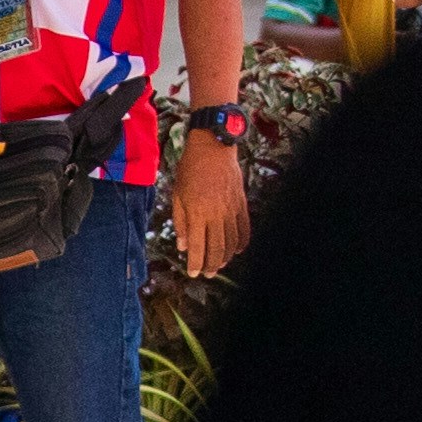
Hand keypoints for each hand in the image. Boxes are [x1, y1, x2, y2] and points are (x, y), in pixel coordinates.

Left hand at [166, 126, 252, 274]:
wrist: (213, 147)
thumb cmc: (190, 169)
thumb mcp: (177, 194)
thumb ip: (180, 222)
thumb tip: (182, 246)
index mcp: (196, 213)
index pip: (197, 246)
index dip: (195, 263)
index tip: (193, 273)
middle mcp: (215, 214)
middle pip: (216, 248)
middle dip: (211, 265)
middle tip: (207, 274)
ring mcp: (231, 210)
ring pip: (231, 242)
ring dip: (226, 257)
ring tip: (219, 265)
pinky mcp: (241, 204)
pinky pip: (244, 229)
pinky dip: (242, 243)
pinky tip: (237, 250)